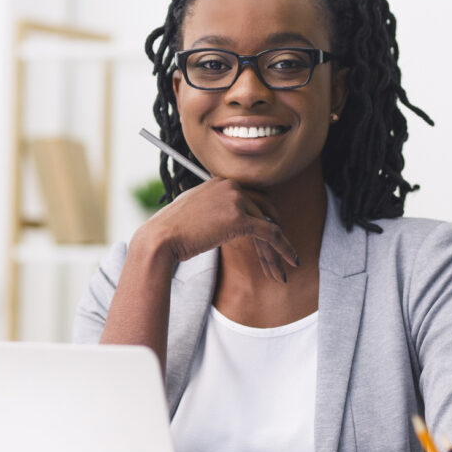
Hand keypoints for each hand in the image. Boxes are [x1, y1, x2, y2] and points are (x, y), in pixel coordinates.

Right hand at [140, 179, 298, 282]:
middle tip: (280, 254)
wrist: (160, 238)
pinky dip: (284, 248)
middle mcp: (231, 185)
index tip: (268, 235)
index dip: (263, 217)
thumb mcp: (191, 209)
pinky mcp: (240, 218)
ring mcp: (236, 199)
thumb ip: (209, 207)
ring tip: (283, 270)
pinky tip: (291, 261)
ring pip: (269, 224)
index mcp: (220, 182)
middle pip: (264, 209)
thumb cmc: (169, 230)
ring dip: (277, 249)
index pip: (252, 197)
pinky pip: (270, 233)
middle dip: (275, 232)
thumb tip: (219, 219)